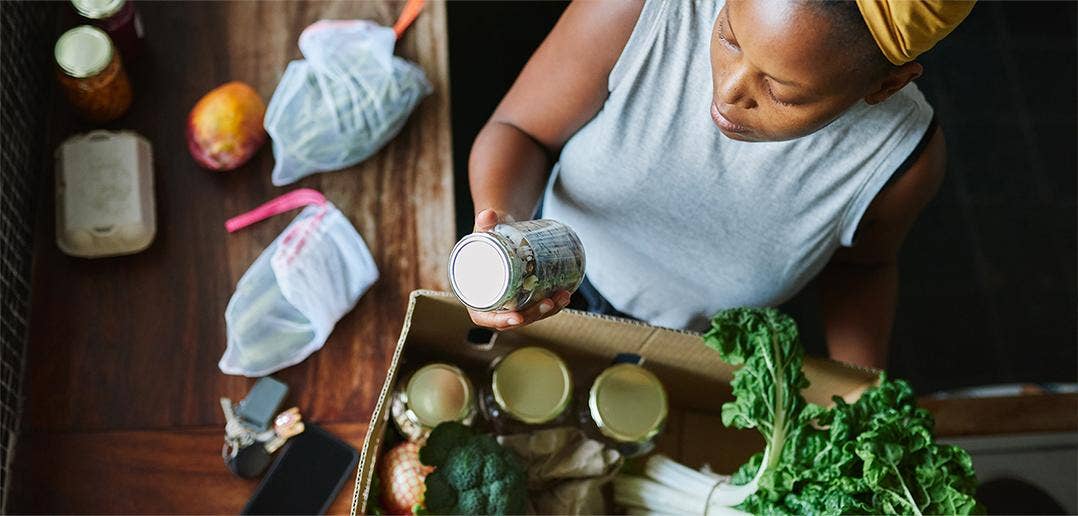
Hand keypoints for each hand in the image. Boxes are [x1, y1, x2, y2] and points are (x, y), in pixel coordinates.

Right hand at [466, 209, 572, 330]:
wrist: (502, 227)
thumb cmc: (489, 229)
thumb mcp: (486, 226)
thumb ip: (484, 221)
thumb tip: (488, 215)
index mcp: (475, 292)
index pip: (484, 317)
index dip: (500, 321)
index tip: (517, 317)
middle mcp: (493, 300)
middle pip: (513, 318)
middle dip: (534, 315)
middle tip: (549, 301)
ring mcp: (511, 299)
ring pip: (529, 313)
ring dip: (548, 311)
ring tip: (563, 296)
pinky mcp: (524, 294)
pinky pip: (537, 305)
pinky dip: (552, 304)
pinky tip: (565, 296)